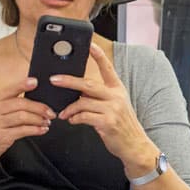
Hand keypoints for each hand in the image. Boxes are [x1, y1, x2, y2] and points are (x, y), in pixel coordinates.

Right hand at [0, 76, 52, 168]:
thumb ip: (6, 106)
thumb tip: (31, 101)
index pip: (10, 90)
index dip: (23, 84)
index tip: (36, 81)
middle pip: (21, 104)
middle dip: (40, 108)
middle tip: (51, 112)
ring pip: (24, 117)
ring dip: (39, 119)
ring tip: (47, 122)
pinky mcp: (1, 137)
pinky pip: (23, 130)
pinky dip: (36, 130)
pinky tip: (42, 130)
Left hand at [54, 43, 158, 176]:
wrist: (135, 145)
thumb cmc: (122, 125)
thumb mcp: (115, 106)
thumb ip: (99, 97)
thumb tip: (77, 91)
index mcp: (118, 89)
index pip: (107, 68)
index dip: (98, 56)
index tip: (90, 44)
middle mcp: (116, 96)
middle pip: (88, 84)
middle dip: (68, 81)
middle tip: (54, 80)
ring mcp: (113, 109)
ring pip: (83, 102)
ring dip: (69, 108)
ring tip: (63, 114)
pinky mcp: (108, 122)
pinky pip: (84, 117)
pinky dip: (74, 118)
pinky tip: (72, 120)